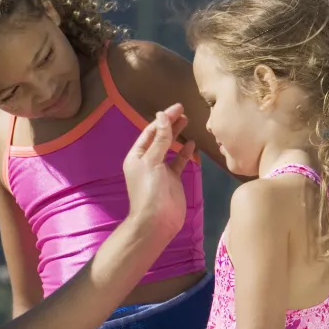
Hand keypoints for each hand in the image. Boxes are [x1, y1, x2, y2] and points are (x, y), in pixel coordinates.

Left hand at [123, 103, 195, 238]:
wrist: (157, 220)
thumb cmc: (150, 189)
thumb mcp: (152, 161)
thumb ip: (160, 139)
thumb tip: (162, 116)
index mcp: (136, 155)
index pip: (149, 131)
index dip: (163, 119)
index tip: (177, 107)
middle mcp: (147, 161)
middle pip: (159, 137)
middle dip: (170, 124)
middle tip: (184, 111)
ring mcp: (160, 170)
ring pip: (169, 148)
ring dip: (176, 135)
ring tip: (187, 121)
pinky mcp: (172, 179)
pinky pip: (178, 162)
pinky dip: (184, 153)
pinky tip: (191, 143)